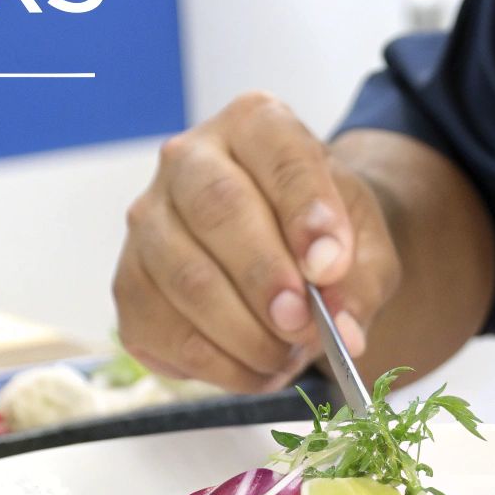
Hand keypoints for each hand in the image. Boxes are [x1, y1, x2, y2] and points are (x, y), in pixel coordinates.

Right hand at [114, 92, 401, 392]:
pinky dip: (218, 364)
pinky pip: (165, 330)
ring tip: (289, 353)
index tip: (329, 265)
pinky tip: (256, 368)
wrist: (289, 255)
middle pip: (217, 209)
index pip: (279, 153)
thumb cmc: (323, 238)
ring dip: (245, 332)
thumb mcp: (365, 249)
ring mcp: (148, 220)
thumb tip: (341, 329)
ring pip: (185, 277)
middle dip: (264, 276)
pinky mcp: (129, 284)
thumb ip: (361, 282)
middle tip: (303, 323)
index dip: (305, 210)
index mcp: (256, 125)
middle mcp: (188, 159)